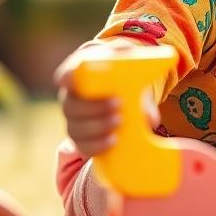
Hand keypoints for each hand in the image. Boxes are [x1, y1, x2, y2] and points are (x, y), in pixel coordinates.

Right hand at [54, 43, 160, 157]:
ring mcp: (75, 121)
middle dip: (93, 107)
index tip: (72, 78)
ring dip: (97, 126)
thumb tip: (150, 116)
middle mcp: (71, 99)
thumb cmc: (125, 75)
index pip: (64, 76)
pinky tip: (113, 140)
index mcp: (80, 76)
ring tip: (119, 121)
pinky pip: (83, 146)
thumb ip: (141, 82)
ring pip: (75, 128)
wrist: (126, 93)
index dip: (66, 77)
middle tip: (117, 104)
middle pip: (70, 106)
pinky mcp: (82, 139)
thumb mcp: (133, 69)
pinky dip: (97, 145)